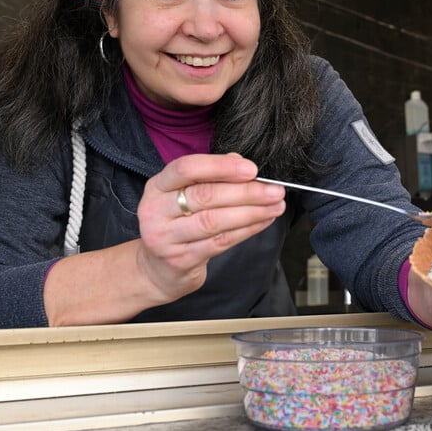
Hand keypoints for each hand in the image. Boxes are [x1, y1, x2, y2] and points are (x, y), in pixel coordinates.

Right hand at [134, 153, 285, 304]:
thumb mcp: (182, 196)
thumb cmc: (176, 224)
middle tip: (275, 190)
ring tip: (275, 206)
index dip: (221, 167)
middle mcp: (156, 210)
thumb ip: (209, 176)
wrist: (157, 269)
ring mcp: (165, 238)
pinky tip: (263, 221)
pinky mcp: (181, 260)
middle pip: (205, 196)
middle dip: (246, 192)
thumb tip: (240, 161)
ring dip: (251, 212)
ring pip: (214, 221)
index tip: (251, 169)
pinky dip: (246, 230)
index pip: (186, 169)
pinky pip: (220, 242)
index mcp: (157, 186)